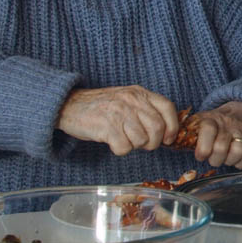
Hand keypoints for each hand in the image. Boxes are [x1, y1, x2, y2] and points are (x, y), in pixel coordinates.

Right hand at [56, 86, 180, 155]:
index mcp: (139, 93)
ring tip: (122, 138)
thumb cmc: (101, 106)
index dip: (172, 126)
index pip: (167, 108)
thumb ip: (145, 109)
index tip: (168, 139)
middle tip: (142, 144)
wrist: (69, 104)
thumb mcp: (126, 99)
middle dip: (152, 142)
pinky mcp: (107, 126)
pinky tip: (111, 141)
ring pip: (142, 140)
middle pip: (157, 128)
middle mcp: (131, 100)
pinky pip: (124, 147)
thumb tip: (166, 132)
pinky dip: (119, 150)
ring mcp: (119, 112)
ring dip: (134, 146)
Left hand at [190, 101, 241, 168]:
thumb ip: (185, 133)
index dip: (203, 148)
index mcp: (211, 119)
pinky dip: (240, 163)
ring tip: (224, 158)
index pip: (208, 130)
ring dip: (228, 161)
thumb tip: (170, 144)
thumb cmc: (214, 123)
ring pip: (237, 151)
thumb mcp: (199, 122)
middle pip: (221, 147)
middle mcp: (227, 124)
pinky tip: (234, 159)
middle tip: (212, 158)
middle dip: (214, 159)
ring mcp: (241, 132)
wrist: (240, 112)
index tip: (200, 155)